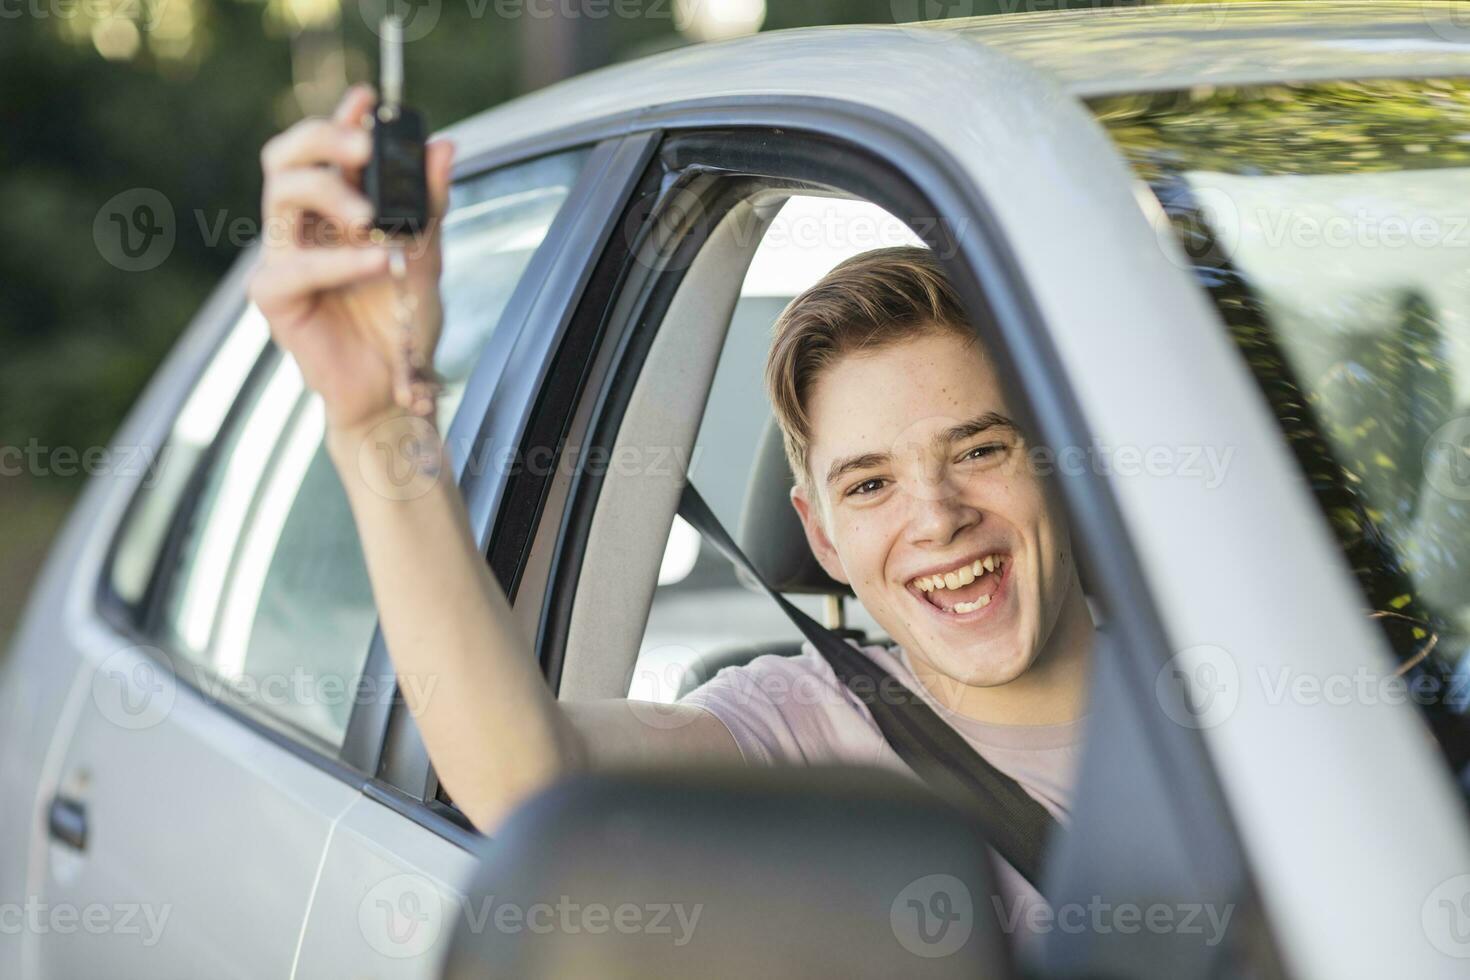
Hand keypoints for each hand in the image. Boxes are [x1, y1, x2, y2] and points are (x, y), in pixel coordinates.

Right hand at [248, 84, 454, 436]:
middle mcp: (302, 226)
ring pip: (280, 196)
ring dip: (328, 193)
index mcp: (333, 209)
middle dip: (323, 140)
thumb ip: (430, 205)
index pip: (325, 149)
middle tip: (364, 148)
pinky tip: (376, 261)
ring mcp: (282, 257)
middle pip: (285, 158)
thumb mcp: (428, 256)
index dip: (342, 118)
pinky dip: (338, 261)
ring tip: (370, 215)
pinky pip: (295, 266)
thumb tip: (444, 147)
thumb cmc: (401, 323)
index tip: (371, 98)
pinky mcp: (273, 296)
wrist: (394, 388)